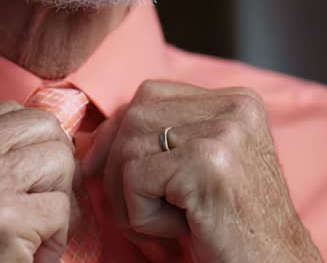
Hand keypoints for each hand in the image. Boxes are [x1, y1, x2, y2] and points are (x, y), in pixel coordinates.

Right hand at [0, 101, 79, 262]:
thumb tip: (53, 131)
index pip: (13, 112)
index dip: (33, 148)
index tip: (23, 186)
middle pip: (43, 127)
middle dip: (55, 168)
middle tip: (38, 209)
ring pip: (60, 161)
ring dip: (59, 203)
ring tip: (33, 232)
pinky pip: (62, 208)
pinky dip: (58, 238)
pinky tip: (30, 255)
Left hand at [84, 80, 320, 262]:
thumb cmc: (232, 228)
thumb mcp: (201, 168)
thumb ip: (162, 137)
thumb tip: (88, 138)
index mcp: (237, 101)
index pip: (150, 95)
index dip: (123, 138)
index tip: (127, 182)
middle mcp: (235, 107)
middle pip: (133, 117)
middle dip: (119, 169)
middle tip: (146, 214)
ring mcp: (224, 133)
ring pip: (128, 148)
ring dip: (132, 198)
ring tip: (171, 223)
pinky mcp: (208, 165)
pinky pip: (135, 180)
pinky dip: (142, 216)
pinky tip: (183, 230)